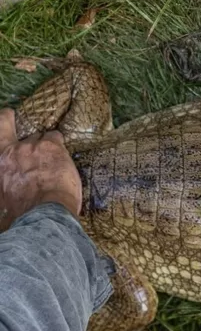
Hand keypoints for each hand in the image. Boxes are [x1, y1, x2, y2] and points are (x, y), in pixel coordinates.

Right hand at [0, 108, 81, 227]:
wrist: (42, 214)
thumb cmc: (19, 214)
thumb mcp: (3, 199)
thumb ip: (6, 185)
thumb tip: (10, 189)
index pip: (0, 128)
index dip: (4, 120)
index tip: (8, 115)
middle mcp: (10, 152)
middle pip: (19, 135)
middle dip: (27, 138)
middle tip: (35, 143)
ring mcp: (30, 147)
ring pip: (40, 138)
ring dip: (45, 148)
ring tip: (53, 162)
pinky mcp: (51, 146)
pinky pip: (55, 136)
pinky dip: (59, 145)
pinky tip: (63, 157)